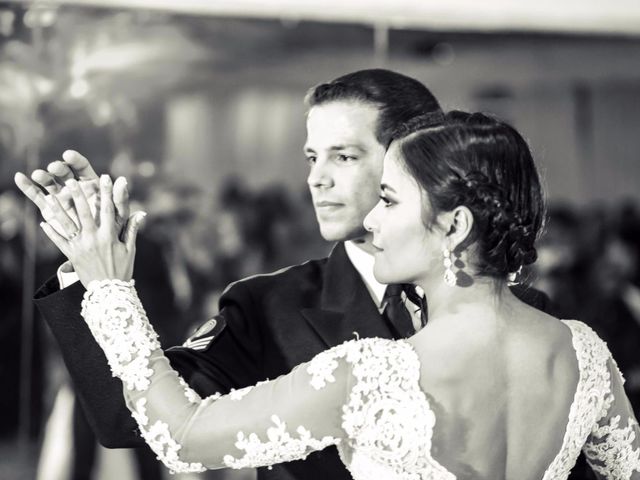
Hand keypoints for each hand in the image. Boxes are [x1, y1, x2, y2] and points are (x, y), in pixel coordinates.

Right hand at [14, 150, 128, 239]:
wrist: (98, 249)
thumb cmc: (112, 229)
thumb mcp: (118, 215)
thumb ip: (120, 198)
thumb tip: (123, 181)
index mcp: (91, 185)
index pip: (83, 168)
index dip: (76, 160)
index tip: (68, 155)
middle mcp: (75, 187)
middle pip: (65, 174)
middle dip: (59, 169)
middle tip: (54, 167)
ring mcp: (61, 197)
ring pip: (50, 183)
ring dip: (44, 177)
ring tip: (38, 174)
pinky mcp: (49, 208)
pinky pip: (37, 196)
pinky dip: (28, 187)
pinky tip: (20, 178)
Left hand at [38, 175, 145, 287]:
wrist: (109, 292)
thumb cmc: (122, 270)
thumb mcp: (130, 250)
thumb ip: (132, 230)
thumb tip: (141, 213)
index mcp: (110, 236)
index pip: (109, 209)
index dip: (108, 192)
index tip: (106, 177)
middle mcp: (94, 239)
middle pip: (85, 213)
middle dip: (79, 195)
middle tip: (72, 181)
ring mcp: (81, 247)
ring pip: (68, 225)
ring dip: (58, 210)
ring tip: (50, 197)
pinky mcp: (72, 255)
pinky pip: (59, 242)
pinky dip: (51, 233)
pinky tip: (43, 222)